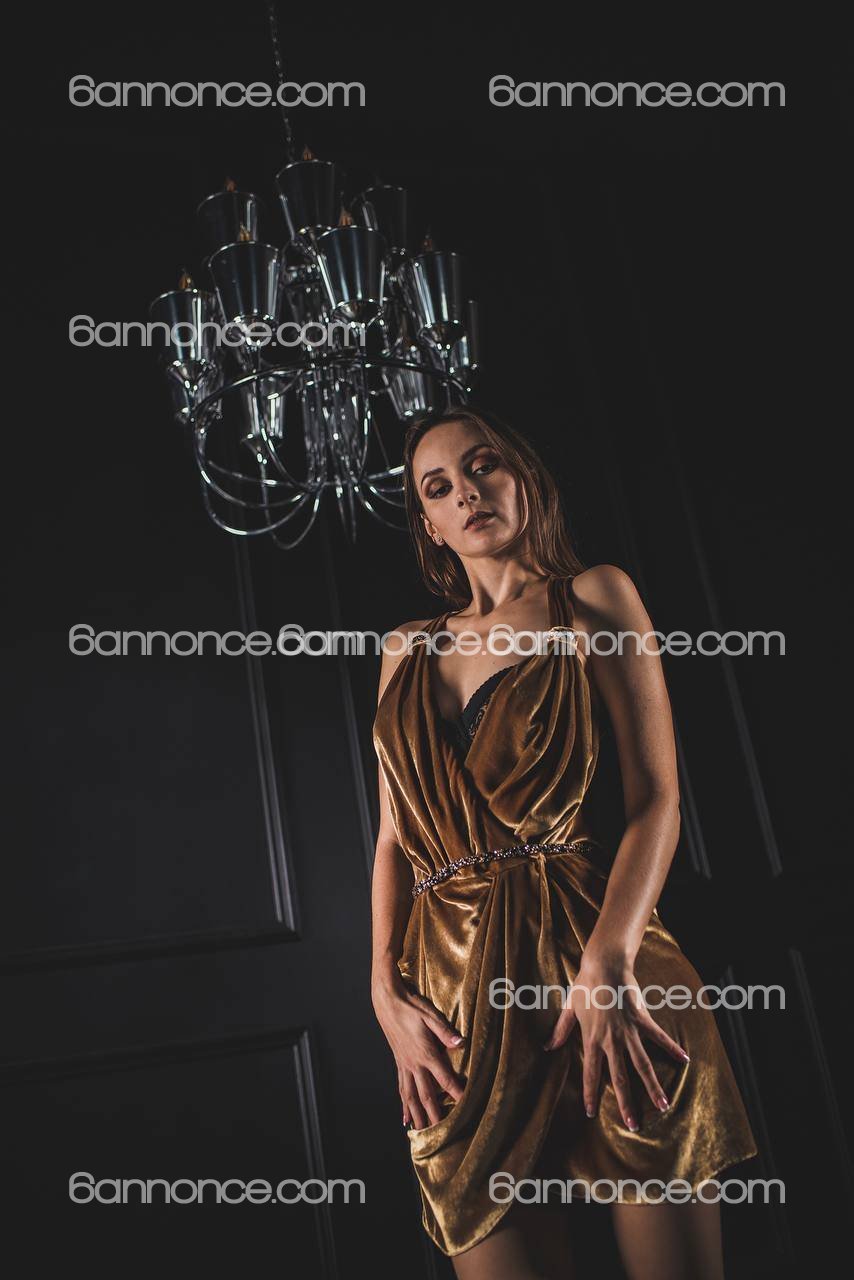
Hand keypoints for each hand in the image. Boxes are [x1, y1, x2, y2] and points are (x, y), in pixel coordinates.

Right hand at [372, 975, 465, 1129]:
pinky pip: (401, 1088)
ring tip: (421, 1132)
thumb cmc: (411, 1007)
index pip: (444, 1078)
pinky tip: (404, 1118)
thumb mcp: (430, 1016)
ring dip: (417, 1115)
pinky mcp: (398, 1063)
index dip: (456, 1093)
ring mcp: (404, 1065)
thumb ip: (445, 1032)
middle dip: (435, 1114)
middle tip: (442, 1132)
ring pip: (411, 1096)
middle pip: (426, 1094)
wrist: (388, 1003)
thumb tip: (460, 1043)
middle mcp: (414, 1063)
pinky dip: (404, 1105)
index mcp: (426, 1053)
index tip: (466, 1105)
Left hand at [543, 957, 689, 1130]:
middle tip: (634, 1125)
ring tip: (662, 1105)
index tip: (591, 1113)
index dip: (590, 1094)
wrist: (604, 964)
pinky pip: (659, 1037)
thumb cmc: (585, 985)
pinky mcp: (642, 1019)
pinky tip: (684, 1060)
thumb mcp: (569, 1008)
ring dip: (652, 1087)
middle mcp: (611, 1040)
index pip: (591, 1073)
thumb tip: (547, 1047)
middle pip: (620, 1077)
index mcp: (592, 1038)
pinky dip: (671, 1048)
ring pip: (642, 1064)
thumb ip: (561, 1030)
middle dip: (626, 1103)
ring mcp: (628, 1030)